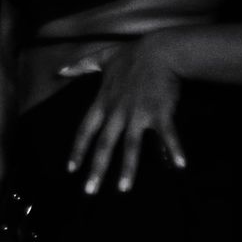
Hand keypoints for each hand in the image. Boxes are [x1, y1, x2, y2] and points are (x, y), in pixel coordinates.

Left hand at [60, 35, 185, 194]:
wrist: (160, 49)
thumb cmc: (132, 54)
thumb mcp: (102, 57)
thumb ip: (81, 66)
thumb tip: (61, 70)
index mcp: (103, 102)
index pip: (85, 130)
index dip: (77, 150)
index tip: (71, 169)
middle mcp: (117, 112)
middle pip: (103, 145)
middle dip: (96, 169)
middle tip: (89, 191)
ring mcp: (138, 114)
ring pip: (130, 146)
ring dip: (127, 169)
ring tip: (123, 189)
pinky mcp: (161, 113)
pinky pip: (167, 135)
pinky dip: (174, 149)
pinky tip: (180, 165)